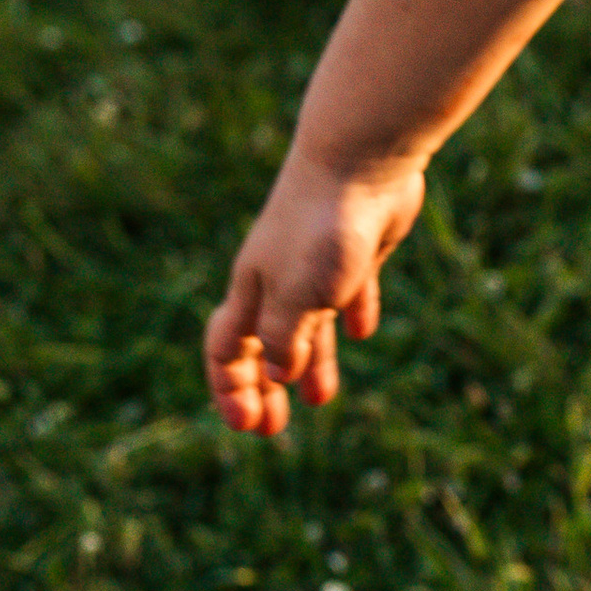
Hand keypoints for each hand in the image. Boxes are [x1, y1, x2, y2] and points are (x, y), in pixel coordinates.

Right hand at [203, 144, 427, 437]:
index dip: (230, 388)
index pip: (228, 348)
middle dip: (264, 388)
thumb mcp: (298, 296)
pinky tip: (363, 332)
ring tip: (320, 399)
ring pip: (309, 324)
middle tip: (272, 430)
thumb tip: (278, 376)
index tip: (247, 425)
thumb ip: (286, 338)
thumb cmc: (321, 230)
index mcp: (253, 291)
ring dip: (310, 363)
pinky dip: (353, 314)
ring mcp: (319, 263)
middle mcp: (279, 278)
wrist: (361, 160)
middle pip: (264, 344)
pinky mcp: (359, 249)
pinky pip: (353, 290)